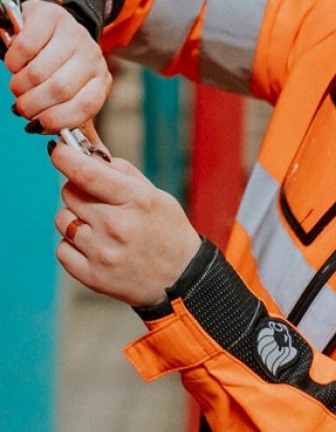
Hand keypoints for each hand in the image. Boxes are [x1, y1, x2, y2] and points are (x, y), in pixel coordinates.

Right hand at [5, 0, 111, 132]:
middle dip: (32, 105)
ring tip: (18, 86)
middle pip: (59, 90)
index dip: (56, 120)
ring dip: (20, 86)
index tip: (38, 125)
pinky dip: (13, 62)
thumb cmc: (60, 66)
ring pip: (39, 72)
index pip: (85, 106)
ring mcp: (72, 34)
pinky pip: (25, 48)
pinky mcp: (50, 17)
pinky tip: (15, 64)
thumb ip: (76, 119)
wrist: (51, 24)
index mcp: (100, 78)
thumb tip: (88, 155)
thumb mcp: (74, 92)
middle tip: (22, 106)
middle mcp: (91, 55)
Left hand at [49, 141, 201, 307]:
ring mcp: (102, 253)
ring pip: (62, 220)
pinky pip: (62, 249)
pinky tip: (93, 245)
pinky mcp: (92, 276)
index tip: (58, 151)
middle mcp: (116, 225)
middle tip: (95, 198)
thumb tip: (89, 154)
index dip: (65, 157)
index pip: (86, 173)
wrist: (180, 279)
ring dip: (74, 218)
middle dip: (77, 189)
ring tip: (97, 225)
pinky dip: (72, 244)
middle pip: (70, 193)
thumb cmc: (168, 232)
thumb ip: (122, 173)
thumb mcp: (156, 195)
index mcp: (136, 200)